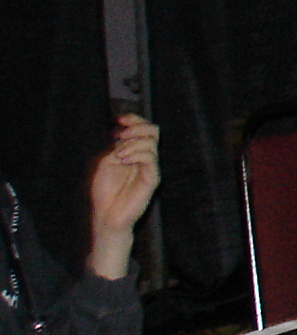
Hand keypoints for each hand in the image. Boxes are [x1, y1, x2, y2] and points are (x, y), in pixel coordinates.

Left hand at [88, 114, 160, 277]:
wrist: (106, 215)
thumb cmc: (105, 191)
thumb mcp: (106, 162)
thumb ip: (118, 147)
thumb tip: (125, 133)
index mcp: (134, 152)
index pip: (143, 128)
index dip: (133, 119)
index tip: (119, 120)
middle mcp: (145, 157)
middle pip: (153, 130)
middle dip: (136, 128)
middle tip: (120, 137)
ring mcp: (150, 167)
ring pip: (151, 142)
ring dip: (132, 144)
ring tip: (118, 155)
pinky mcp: (152, 178)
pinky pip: (150, 157)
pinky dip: (135, 154)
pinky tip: (123, 160)